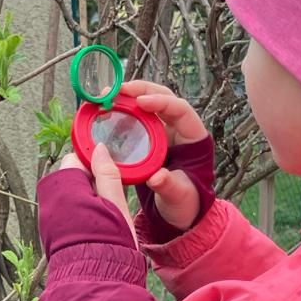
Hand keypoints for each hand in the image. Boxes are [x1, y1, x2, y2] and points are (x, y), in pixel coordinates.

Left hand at [57, 143, 135, 238]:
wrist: (96, 279)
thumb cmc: (110, 242)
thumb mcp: (116, 203)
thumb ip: (107, 173)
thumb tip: (99, 148)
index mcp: (66, 187)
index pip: (75, 159)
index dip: (93, 162)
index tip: (108, 169)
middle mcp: (51, 199)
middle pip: (70, 178)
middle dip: (88, 181)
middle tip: (109, 194)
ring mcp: (48, 216)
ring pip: (67, 195)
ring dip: (83, 197)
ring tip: (103, 212)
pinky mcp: (50, 232)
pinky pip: (62, 212)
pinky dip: (76, 212)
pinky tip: (93, 224)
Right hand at [116, 80, 207, 232]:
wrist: (178, 209)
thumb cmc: (184, 201)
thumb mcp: (178, 196)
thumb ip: (168, 186)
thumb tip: (156, 178)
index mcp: (193, 137)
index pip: (180, 109)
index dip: (161, 102)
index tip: (141, 102)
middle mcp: (179, 128)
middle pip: (163, 97)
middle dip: (141, 90)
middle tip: (119, 90)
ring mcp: (164, 130)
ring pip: (148, 104)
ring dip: (129, 97)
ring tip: (108, 96)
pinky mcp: (149, 137)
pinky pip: (137, 117)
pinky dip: (123, 112)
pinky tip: (107, 112)